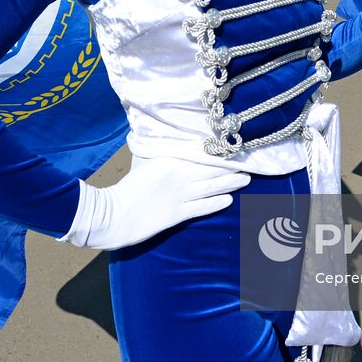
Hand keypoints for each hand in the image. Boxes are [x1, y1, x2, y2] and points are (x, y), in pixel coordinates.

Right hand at [59, 156, 250, 250]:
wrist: (111, 215)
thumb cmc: (124, 189)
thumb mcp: (142, 164)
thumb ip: (159, 156)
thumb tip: (173, 147)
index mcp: (168, 160)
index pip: (199, 154)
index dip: (218, 152)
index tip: (233, 148)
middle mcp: (177, 175)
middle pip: (210, 169)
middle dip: (231, 166)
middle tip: (249, 162)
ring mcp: (179, 195)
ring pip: (211, 186)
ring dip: (230, 182)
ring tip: (246, 178)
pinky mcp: (178, 214)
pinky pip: (202, 207)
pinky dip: (217, 202)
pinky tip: (229, 199)